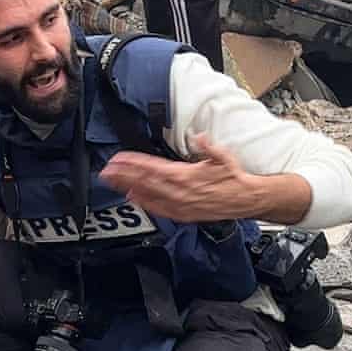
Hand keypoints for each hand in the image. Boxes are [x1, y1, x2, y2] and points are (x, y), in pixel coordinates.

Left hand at [100, 134, 254, 222]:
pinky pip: (159, 209)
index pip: (152, 167)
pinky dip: (144, 204)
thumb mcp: (222, 156)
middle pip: (144, 182)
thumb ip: (208, 146)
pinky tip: (133, 199)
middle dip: (123, 176)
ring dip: (129, 188)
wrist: (246, 200)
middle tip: (106, 172)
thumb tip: (199, 136)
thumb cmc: (234, 178)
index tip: (118, 160)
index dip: (133, 164)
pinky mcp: (183, 214)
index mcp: (185, 175)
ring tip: (113, 183)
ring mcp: (180, 204)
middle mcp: (179, 191)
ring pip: (148, 196)